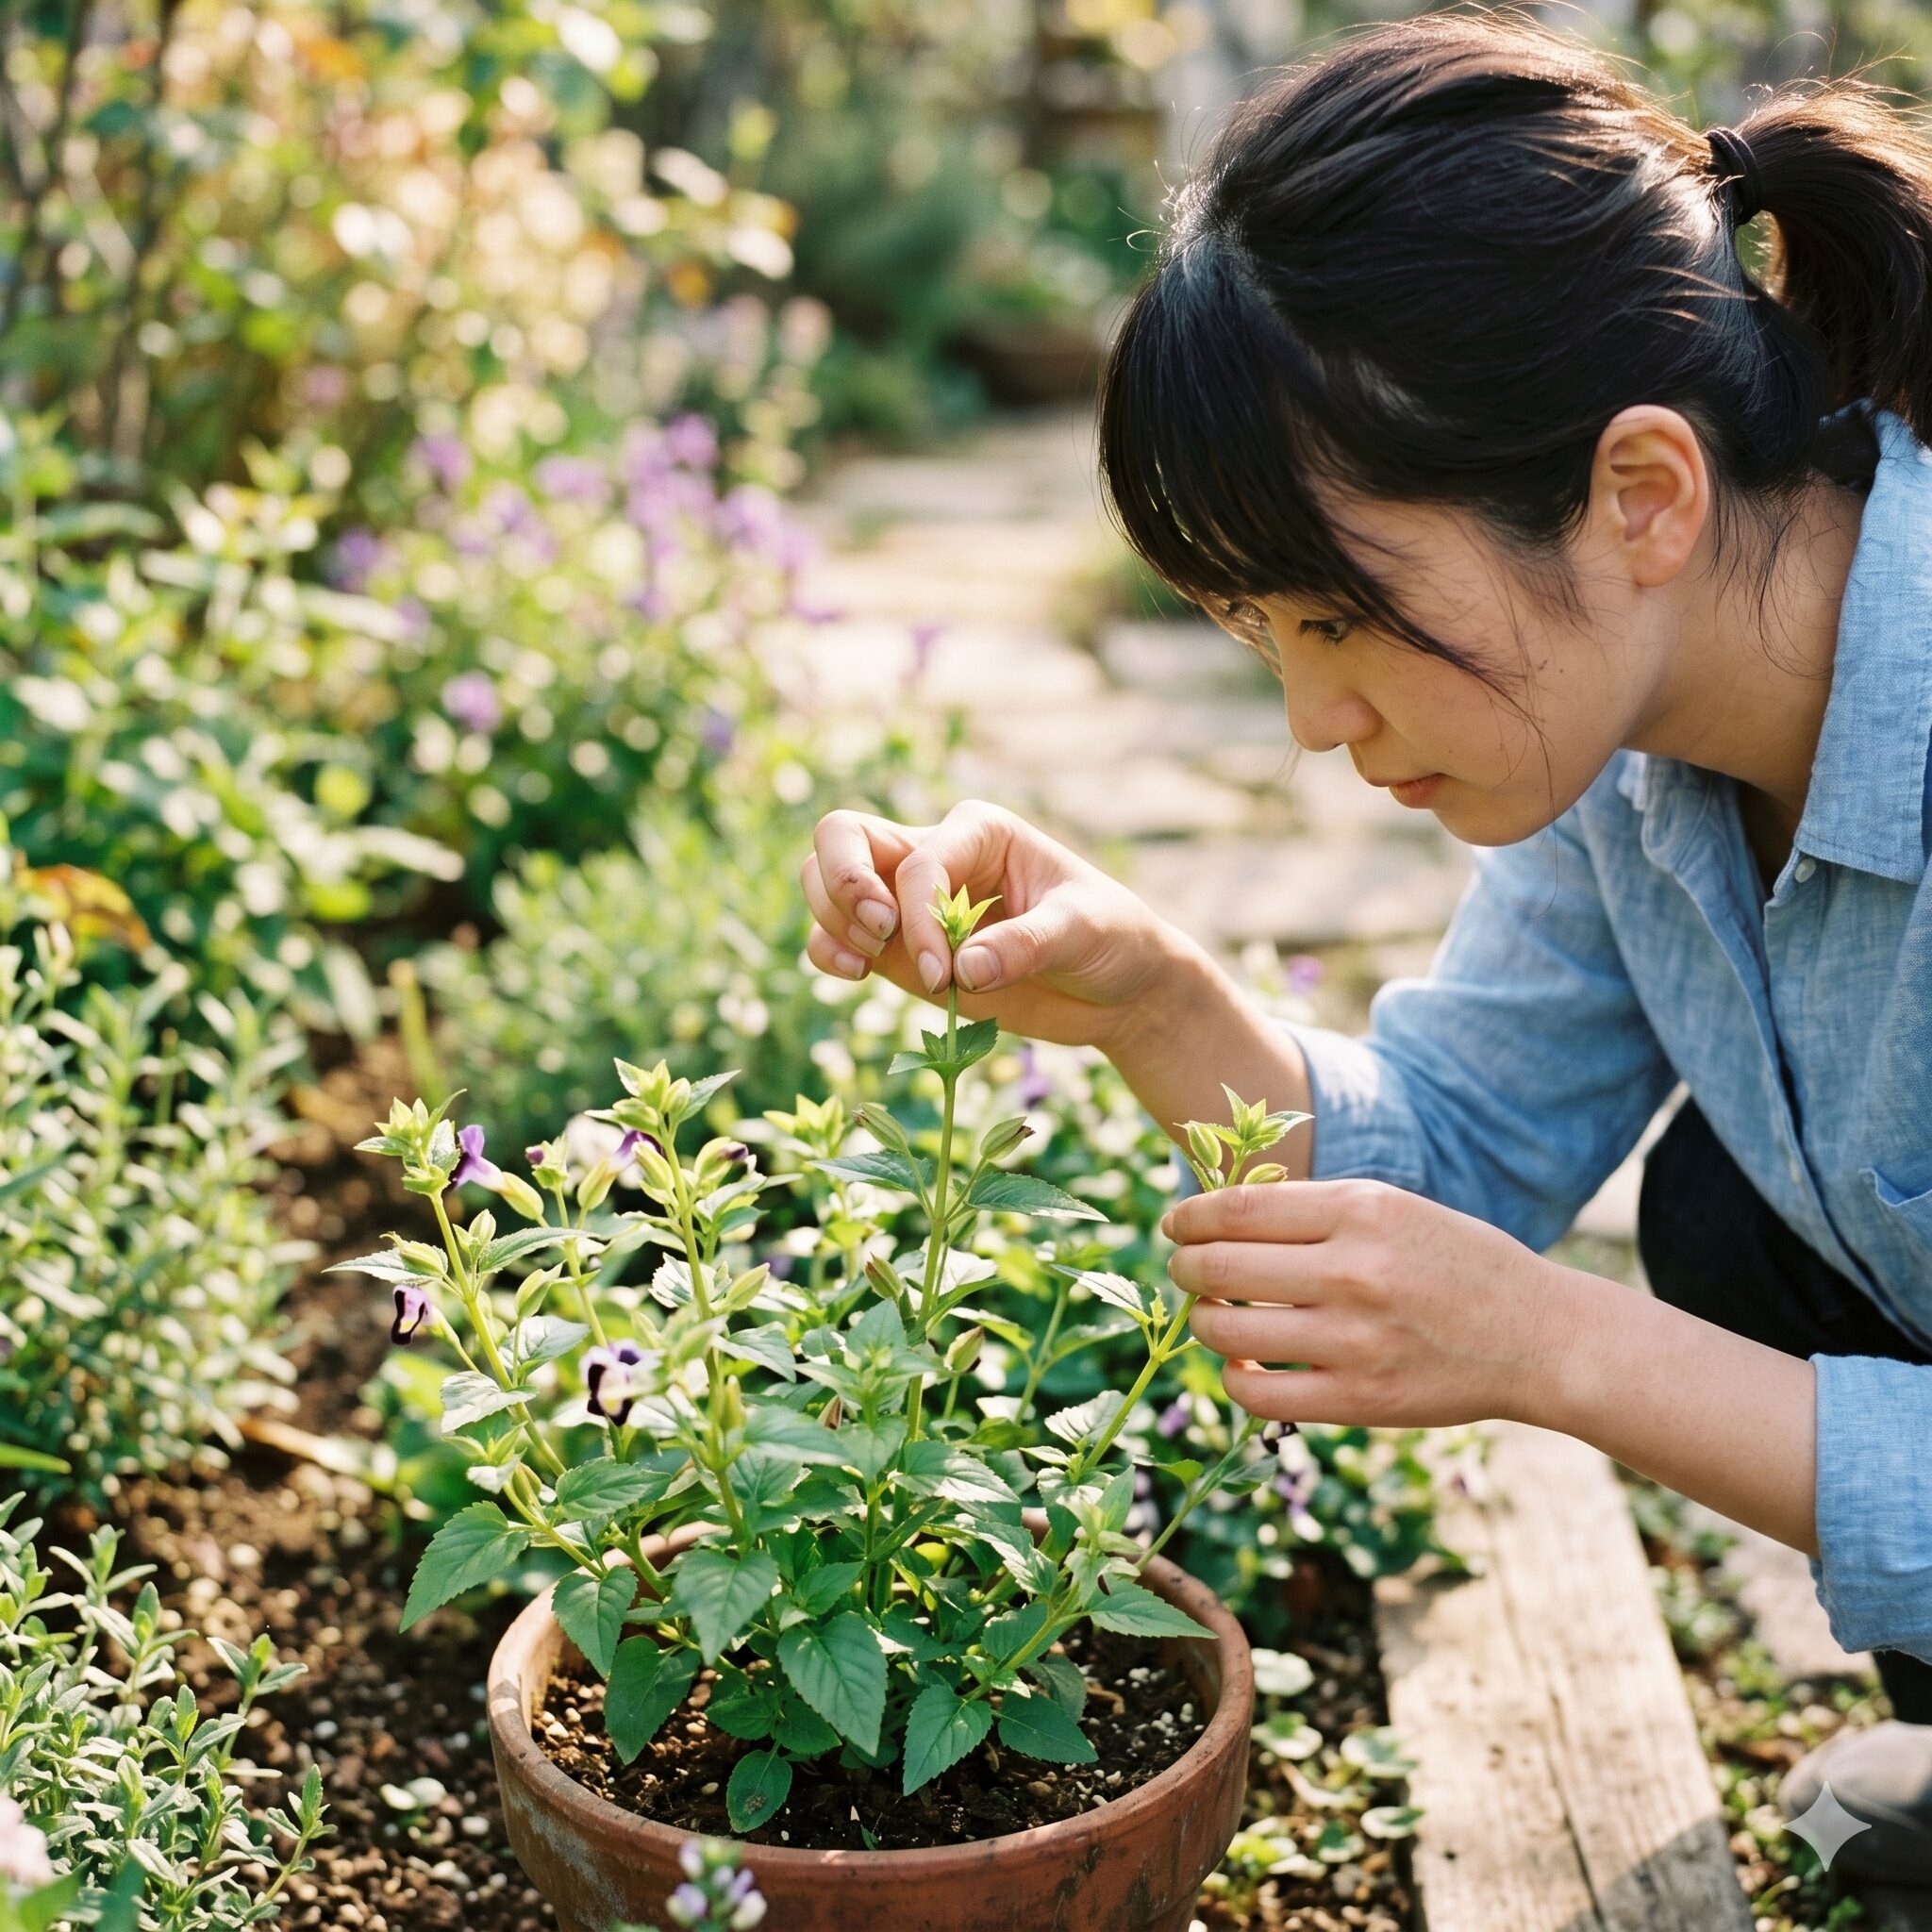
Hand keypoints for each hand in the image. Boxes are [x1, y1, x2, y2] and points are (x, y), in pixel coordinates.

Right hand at [800, 800, 1188, 1049]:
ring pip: (825, 883)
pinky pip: (833, 937)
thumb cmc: (1110, 937)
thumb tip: (965, 971)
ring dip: (833, 921)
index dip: (917, 916)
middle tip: (879, 936)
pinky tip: (855, 974)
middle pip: (842, 837)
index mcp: (978, 831)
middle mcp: (934, 856)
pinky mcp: (899, 949)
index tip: (945, 974)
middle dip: (843, 885)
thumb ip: (1025, 945)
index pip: (918, 861)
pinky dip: (827, 951)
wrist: (1117, 987)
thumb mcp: (1083, 931)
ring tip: (870, 965)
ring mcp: (908, 903)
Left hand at [1164, 1179, 1577, 1427]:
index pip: (1237, 1209)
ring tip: (1212, 1316)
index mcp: (1360, 1210)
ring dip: (1201, 1322)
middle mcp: (1353, 1271)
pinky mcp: (1360, 1400)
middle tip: (1184, 1270)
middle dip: (1184, 1268)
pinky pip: (1258, 1394)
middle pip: (1219, 1268)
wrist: (1539, 1337)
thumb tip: (1218, 1213)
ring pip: (1226, 1332)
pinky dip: (1235, 1378)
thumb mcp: (1393, 1207)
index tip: (1175, 1224)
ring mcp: (1355, 1341)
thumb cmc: (1454, 1262)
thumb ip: (1313, 1208)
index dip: (1189, 1218)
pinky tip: (1245, 1365)